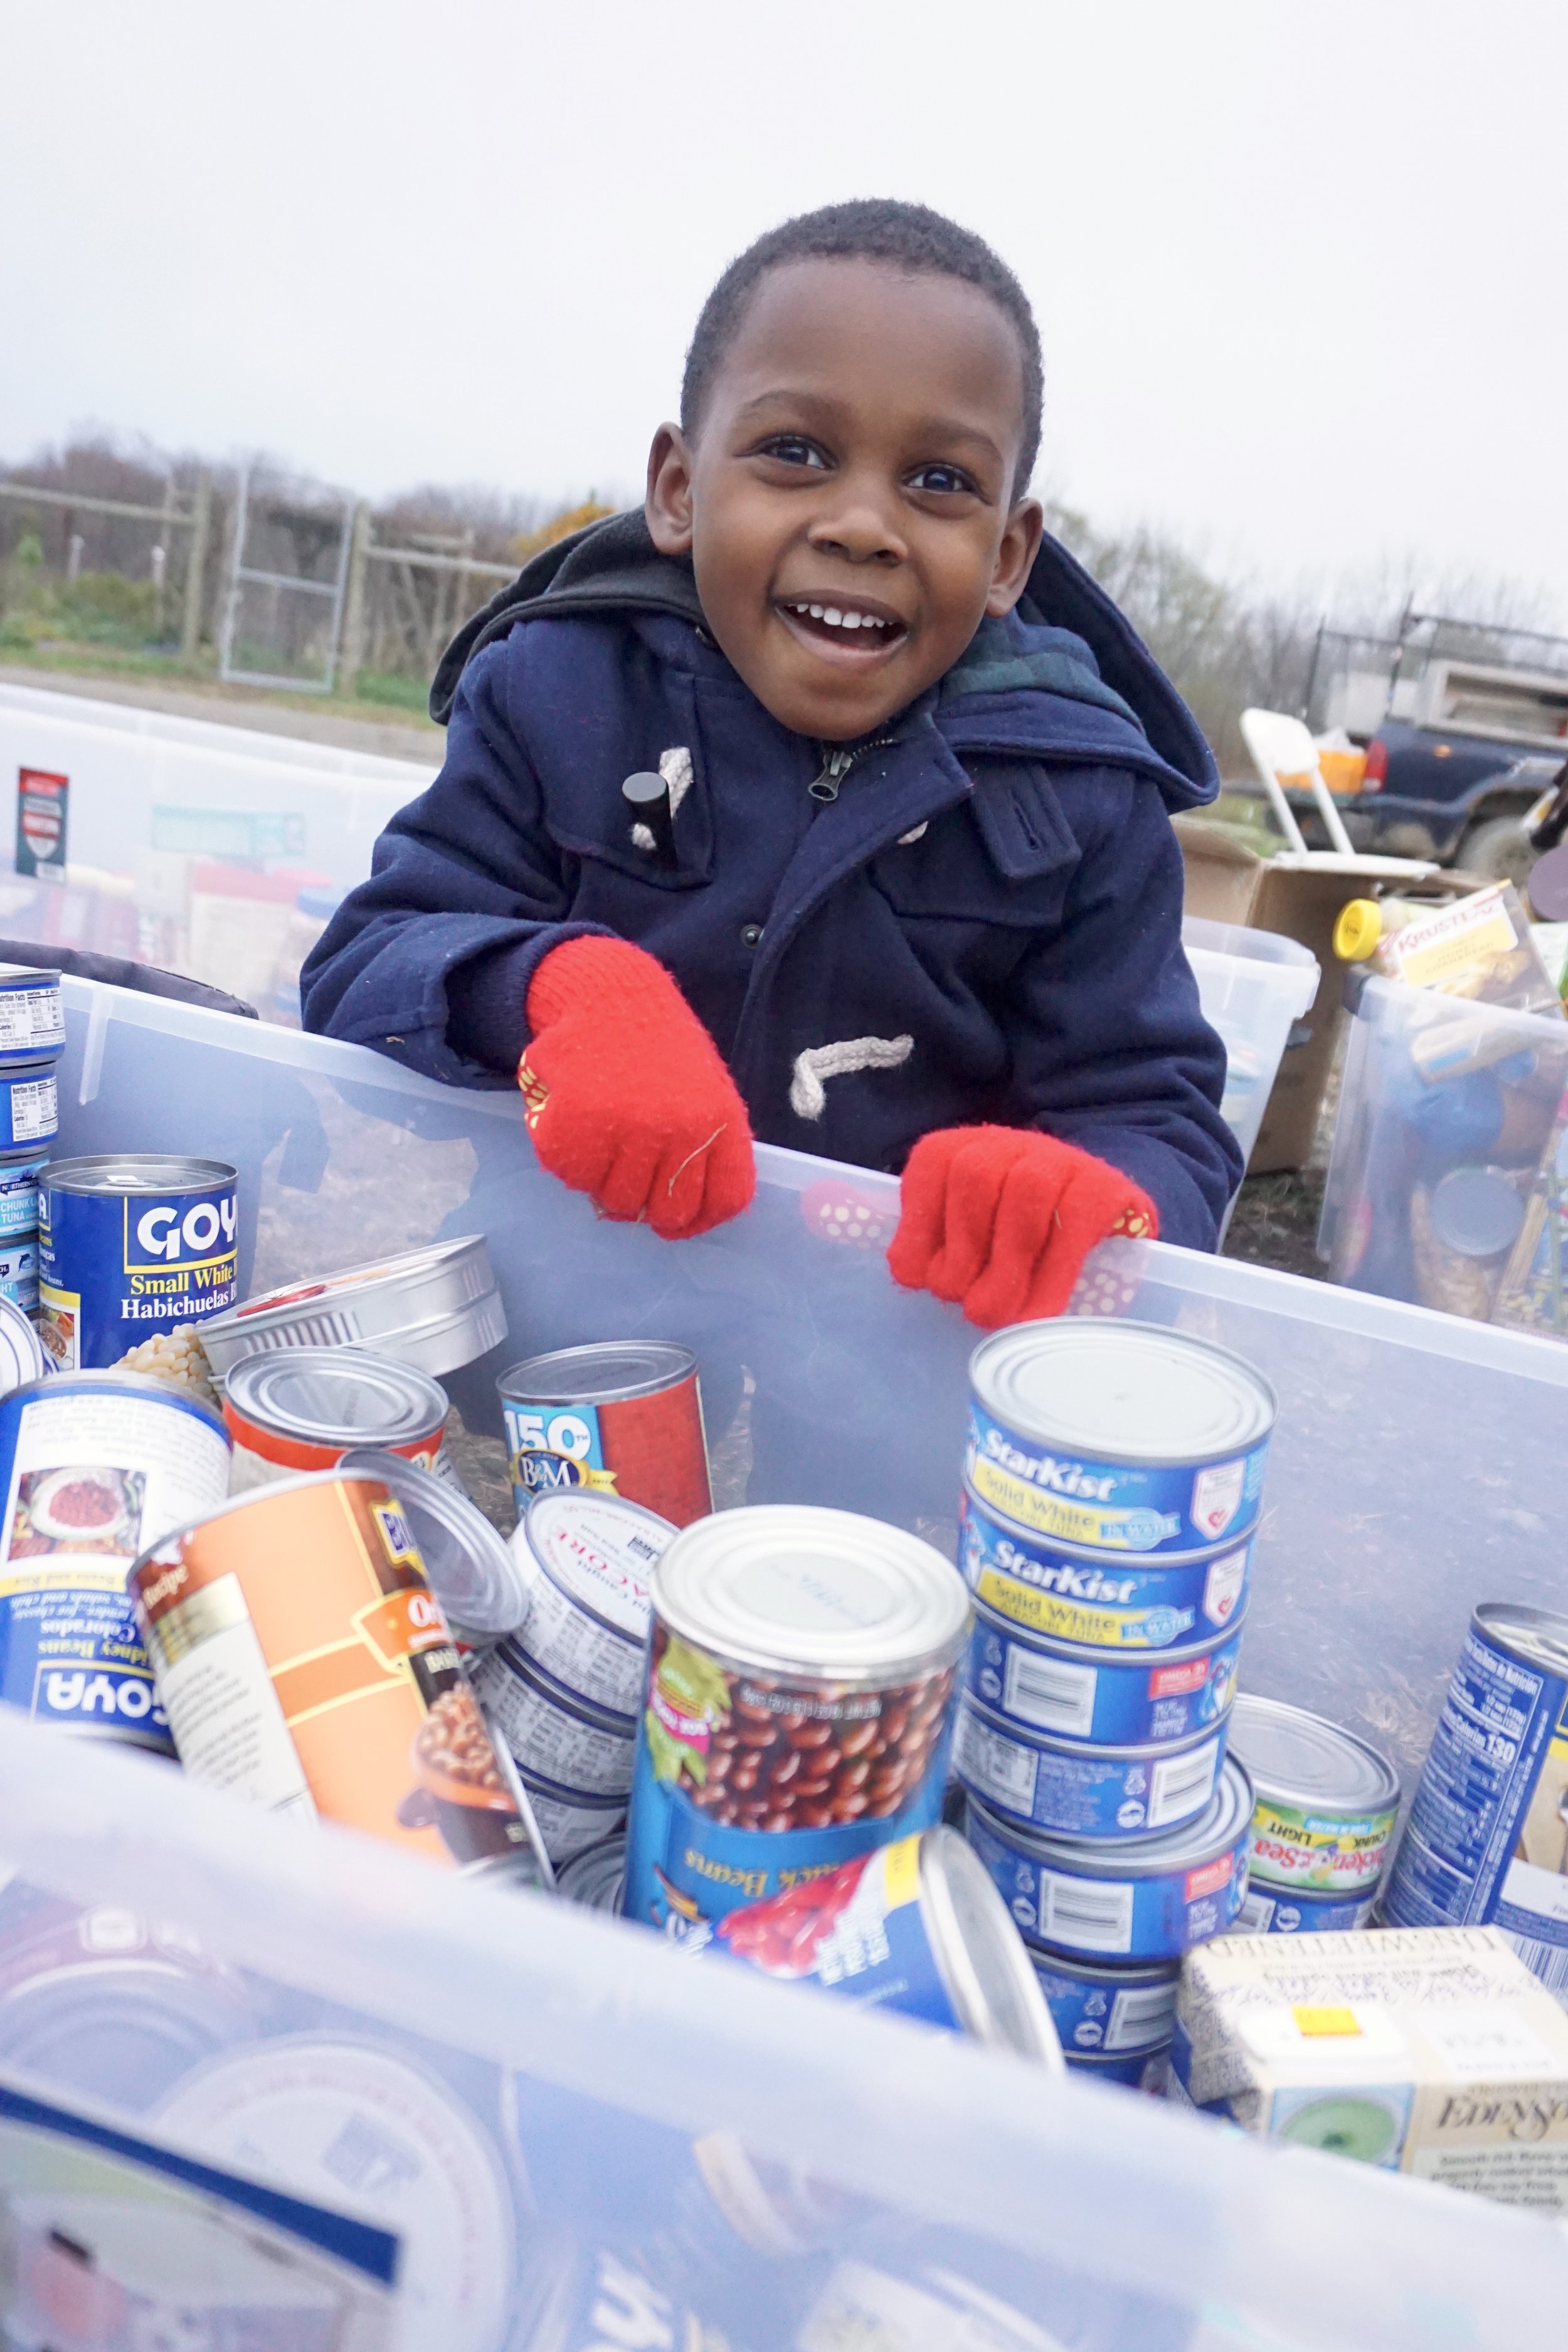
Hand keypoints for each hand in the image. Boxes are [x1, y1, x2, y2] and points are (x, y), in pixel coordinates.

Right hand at [519, 937, 754, 1237]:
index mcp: (720, 1121)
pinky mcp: (577, 1124)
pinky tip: (571, 1123)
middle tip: (627, 1175)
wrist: (608, 991)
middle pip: (667, 1213)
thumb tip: (683, 1212)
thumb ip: (704, 1144)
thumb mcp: (705, 1088)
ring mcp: (627, 1129)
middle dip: (646, 1205)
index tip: (676, 1219)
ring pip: (615, 1201)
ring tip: (599, 1138)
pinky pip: (571, 1175)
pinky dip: (566, 1159)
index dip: (700, 1219)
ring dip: (603, 1180)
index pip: (726, 1200)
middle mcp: (679, 1130)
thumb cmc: (657, 1045)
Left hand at [886, 1125, 1156, 1326]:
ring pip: (1025, 1192)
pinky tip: (1037, 1315)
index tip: (920, 1277)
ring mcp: (1062, 1160)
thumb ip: (937, 1249)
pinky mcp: (1104, 1187)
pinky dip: (1052, 1276)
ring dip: (1006, 1263)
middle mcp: (1011, 1144)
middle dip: (963, 1249)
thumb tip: (911, 1275)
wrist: (1106, 1224)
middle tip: (965, 1305)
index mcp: (967, 1148)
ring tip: (996, 1314)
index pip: (933, 1163)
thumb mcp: (970, 1238)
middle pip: (974, 1176)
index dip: (921, 1223)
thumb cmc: (1021, 1240)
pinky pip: (1074, 1224)